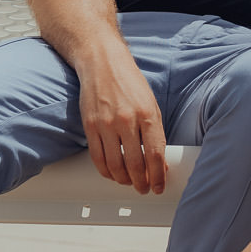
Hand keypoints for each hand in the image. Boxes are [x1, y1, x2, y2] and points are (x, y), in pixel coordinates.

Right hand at [78, 52, 166, 194]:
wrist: (102, 62)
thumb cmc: (129, 82)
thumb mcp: (151, 104)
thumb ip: (155, 133)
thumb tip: (160, 162)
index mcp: (147, 114)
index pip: (155, 154)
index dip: (158, 176)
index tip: (159, 186)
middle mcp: (126, 120)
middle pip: (135, 164)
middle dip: (141, 182)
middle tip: (144, 188)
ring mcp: (106, 124)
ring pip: (114, 165)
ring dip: (123, 180)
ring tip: (129, 183)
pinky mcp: (90, 125)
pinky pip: (97, 157)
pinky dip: (106, 171)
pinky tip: (112, 174)